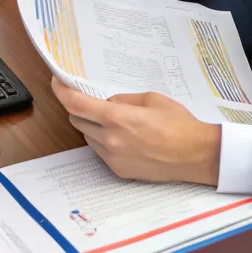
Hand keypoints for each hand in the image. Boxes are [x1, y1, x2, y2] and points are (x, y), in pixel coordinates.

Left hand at [51, 76, 220, 184]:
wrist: (194, 155)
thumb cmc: (177, 123)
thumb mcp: (150, 99)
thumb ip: (123, 99)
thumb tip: (107, 103)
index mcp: (117, 118)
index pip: (76, 104)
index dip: (61, 91)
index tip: (56, 82)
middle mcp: (110, 140)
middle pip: (77, 120)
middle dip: (80, 107)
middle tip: (92, 99)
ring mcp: (113, 158)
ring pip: (87, 136)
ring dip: (92, 125)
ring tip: (115, 119)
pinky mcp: (118, 171)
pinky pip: (100, 151)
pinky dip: (103, 140)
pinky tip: (124, 136)